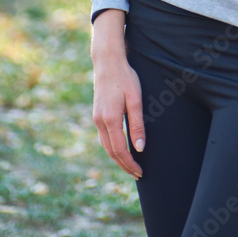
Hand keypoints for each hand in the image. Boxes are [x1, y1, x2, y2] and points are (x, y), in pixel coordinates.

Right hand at [92, 56, 145, 179]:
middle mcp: (100, 121)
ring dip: (117, 158)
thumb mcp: (135, 99)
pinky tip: (120, 149)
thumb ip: (137, 124)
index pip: (120, 150)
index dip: (130, 164)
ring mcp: (96, 118)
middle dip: (124, 165)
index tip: (140, 172)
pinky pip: (104, 137)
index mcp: (110, 119)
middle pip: (111, 152)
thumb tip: (140, 148)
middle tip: (138, 174)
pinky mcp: (97, 114)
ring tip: (130, 165)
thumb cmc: (125, 77)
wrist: (107, 62)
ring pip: (106, 146)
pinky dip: (112, 148)